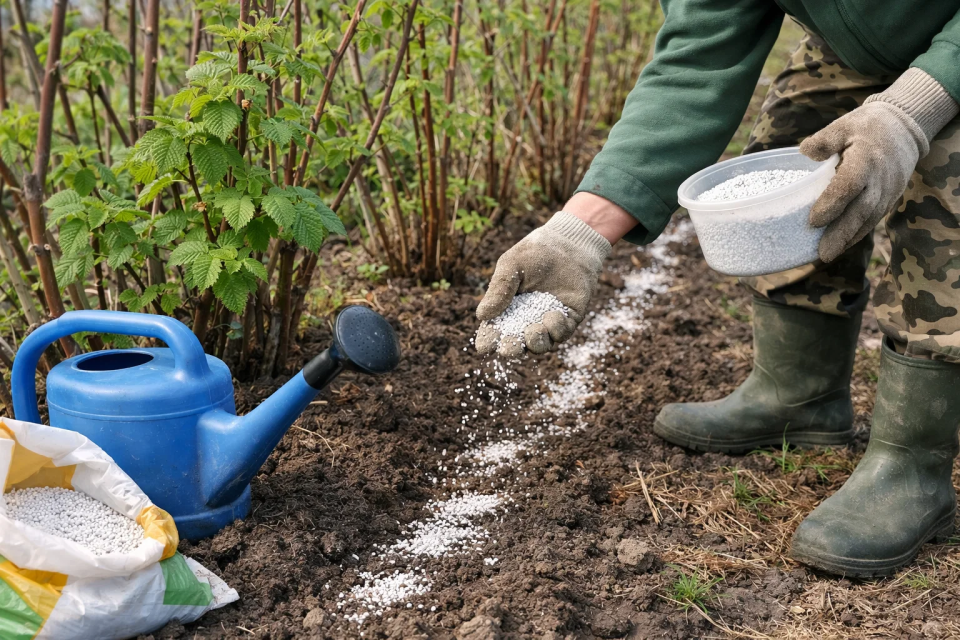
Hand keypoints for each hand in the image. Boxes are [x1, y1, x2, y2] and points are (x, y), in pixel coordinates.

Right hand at [476, 210, 613, 356]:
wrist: (568, 244)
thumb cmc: (535, 253)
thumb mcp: (511, 266)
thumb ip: (499, 289)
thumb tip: (482, 316)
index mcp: (505, 310)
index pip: (493, 331)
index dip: (488, 340)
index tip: (485, 345)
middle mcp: (525, 321)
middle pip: (516, 345)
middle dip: (511, 349)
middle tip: (508, 347)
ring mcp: (547, 323)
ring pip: (540, 345)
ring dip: (535, 343)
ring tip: (534, 330)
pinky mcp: (568, 319)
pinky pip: (562, 334)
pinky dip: (556, 329)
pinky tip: (552, 314)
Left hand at [801, 69, 957, 262]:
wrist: (905, 127)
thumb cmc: (868, 126)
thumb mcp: (844, 125)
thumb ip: (824, 139)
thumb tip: (805, 152)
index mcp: (867, 158)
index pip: (850, 185)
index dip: (832, 204)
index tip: (813, 221)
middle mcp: (880, 178)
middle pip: (861, 210)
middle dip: (841, 234)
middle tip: (823, 254)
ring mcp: (888, 190)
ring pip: (869, 219)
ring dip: (849, 239)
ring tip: (828, 254)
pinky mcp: (890, 197)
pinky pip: (874, 218)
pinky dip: (858, 233)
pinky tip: (842, 245)